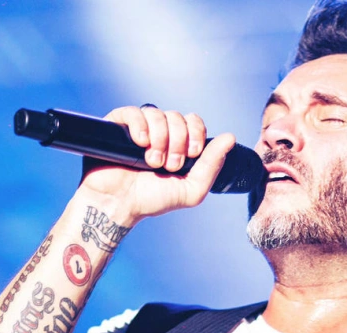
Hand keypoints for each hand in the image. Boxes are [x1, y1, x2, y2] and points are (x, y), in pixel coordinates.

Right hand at [77, 105, 235, 223]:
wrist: (118, 206)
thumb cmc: (152, 200)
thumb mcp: (191, 190)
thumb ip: (212, 165)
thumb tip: (230, 137)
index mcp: (177, 144)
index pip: (193, 121)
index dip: (196, 132)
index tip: (192, 154)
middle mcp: (158, 133)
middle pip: (177, 117)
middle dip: (178, 141)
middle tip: (169, 165)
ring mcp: (137, 129)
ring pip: (157, 114)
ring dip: (160, 139)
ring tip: (151, 162)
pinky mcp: (117, 127)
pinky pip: (132, 112)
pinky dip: (140, 125)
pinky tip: (139, 142)